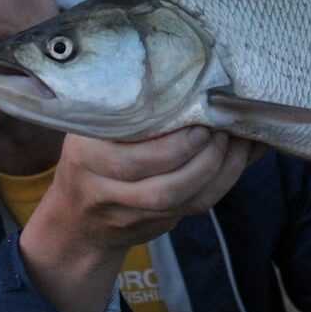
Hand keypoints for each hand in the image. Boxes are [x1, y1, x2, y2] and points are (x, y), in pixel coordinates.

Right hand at [20, 128, 262, 311]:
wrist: (75, 220)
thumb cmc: (91, 157)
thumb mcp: (93, 128)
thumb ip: (126, 112)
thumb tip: (190, 85)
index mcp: (86, 155)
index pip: (133, 158)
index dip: (176, 144)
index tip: (201, 119)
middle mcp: (105, 190)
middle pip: (164, 187)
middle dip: (205, 158)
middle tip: (225, 128)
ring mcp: (130, 215)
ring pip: (183, 201)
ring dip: (218, 171)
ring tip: (235, 141)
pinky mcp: (155, 226)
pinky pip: (194, 208)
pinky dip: (222, 183)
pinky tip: (236, 159)